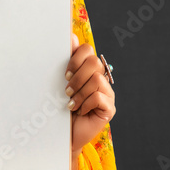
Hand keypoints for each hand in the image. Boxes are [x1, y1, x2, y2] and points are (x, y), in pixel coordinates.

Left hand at [65, 32, 115, 152]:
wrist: (62, 134)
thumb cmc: (60, 107)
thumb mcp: (60, 83)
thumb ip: (67, 61)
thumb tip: (70, 36)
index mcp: (88, 69)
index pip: (87, 50)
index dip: (75, 58)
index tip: (65, 74)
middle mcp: (101, 78)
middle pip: (94, 63)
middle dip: (77, 77)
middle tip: (67, 90)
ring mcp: (107, 93)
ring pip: (97, 79)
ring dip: (80, 93)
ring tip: (71, 103)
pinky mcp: (109, 108)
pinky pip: (99, 97)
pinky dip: (86, 103)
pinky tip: (80, 110)